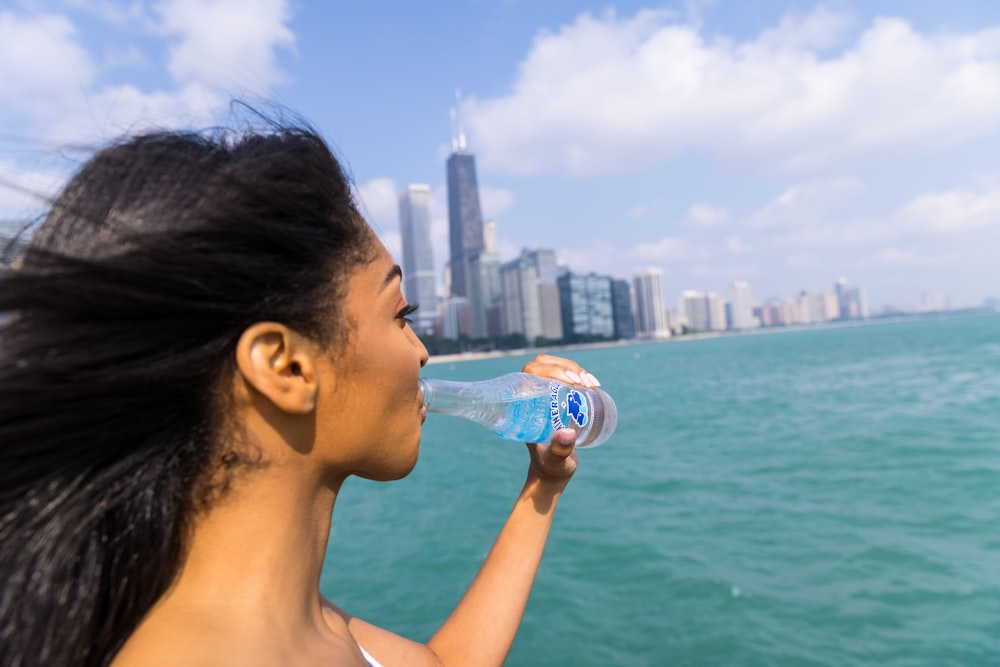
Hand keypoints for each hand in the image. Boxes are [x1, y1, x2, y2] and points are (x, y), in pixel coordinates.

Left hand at [519, 354, 598, 484]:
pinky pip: (563, 372)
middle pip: (541, 364)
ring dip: (573, 368)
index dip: (550, 370)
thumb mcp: (554, 459)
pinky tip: (592, 383)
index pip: (530, 373)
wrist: (553, 468)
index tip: (573, 382)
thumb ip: (559, 451)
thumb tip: (567, 434)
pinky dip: (579, 373)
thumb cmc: (551, 465)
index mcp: (522, 405)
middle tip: (583, 382)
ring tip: (591, 384)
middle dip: (565, 367)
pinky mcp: (554, 393)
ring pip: (553, 365)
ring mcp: (541, 392)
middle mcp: (529, 395)